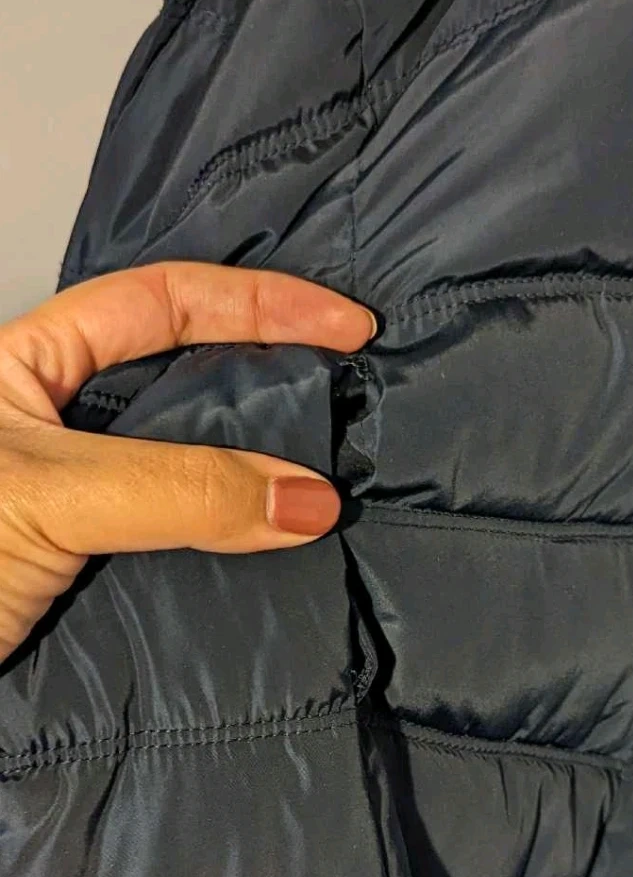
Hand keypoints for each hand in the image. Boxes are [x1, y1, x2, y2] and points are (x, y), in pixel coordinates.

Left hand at [0, 262, 374, 663]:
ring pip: (188, 468)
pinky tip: (276, 554)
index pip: (160, 303)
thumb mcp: (49, 497)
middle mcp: (58, 425)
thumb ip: (178, 491)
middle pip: (186, 379)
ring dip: (258, 478)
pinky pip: (180, 543)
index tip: (347, 328)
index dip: (259, 304)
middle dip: (272, 382)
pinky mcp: (90, 574)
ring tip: (332, 484)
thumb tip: (305, 497)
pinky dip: (233, 547)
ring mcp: (77, 501)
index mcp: (26, 365)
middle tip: (356, 399)